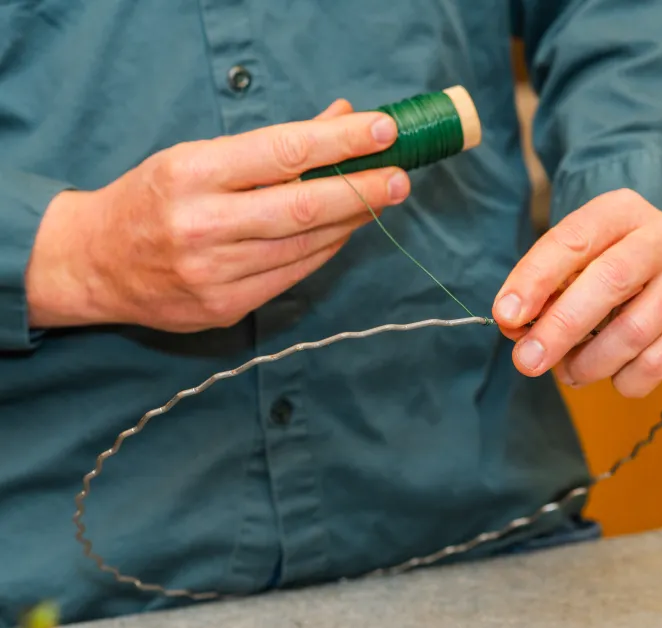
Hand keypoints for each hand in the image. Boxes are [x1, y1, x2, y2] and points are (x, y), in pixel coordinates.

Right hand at [26, 99, 410, 331]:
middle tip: (400, 176)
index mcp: (190, 174)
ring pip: (305, 246)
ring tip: (380, 198)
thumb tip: (341, 119)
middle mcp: (202, 226)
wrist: (95, 263)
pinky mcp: (226, 308)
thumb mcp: (199, 155)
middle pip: (303, 207)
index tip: (381, 130)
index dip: (339, 141)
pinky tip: (345, 229)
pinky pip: (294, 274)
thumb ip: (271, 145)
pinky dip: (326, 249)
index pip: (282, 152)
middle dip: (362, 189)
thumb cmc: (153, 198)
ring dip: (351, 221)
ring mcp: (214, 273)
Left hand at [492, 188, 661, 397]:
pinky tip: (611, 373)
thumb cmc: (599, 264)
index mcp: (620, 210)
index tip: (506, 316)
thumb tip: (515, 327)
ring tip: (568, 372)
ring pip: (635, 330)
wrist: (658, 264)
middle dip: (561, 328)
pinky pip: (659, 362)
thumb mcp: (566, 262)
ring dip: (590, 363)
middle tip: (527, 361)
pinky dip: (625, 379)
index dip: (535, 279)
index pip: (573, 240)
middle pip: (610, 282)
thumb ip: (539, 291)